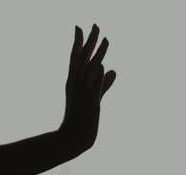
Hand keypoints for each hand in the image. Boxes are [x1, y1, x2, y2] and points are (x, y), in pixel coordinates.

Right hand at [59, 24, 115, 154]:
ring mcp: (82, 94)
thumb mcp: (95, 99)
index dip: (79, 42)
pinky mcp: (89, 105)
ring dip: (97, 55)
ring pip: (89, 71)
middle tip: (95, 24)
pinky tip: (101, 66)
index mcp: (74, 82)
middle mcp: (76, 85)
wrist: (72, 140)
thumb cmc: (82, 120)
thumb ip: (104, 84)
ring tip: (105, 39)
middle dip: (89, 41)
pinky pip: (93, 88)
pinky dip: (96, 77)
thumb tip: (113, 70)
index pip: (76, 58)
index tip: (80, 27)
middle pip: (82, 59)